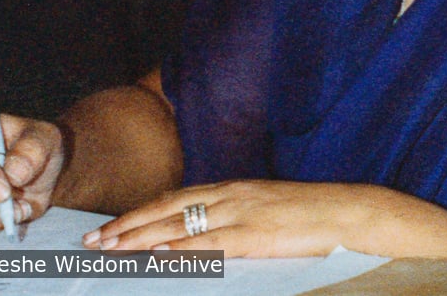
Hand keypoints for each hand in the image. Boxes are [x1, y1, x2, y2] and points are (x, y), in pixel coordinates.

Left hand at [83, 179, 446, 258]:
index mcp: (235, 188)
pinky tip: (157, 258)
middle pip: (169, 207)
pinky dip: (179, 249)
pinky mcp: (255, 234)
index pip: (177, 198)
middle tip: (94, 241)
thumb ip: (238, 219)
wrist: (352, 213)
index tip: (112, 227)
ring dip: (141, 237)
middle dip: (129, 224)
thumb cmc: (312, 216)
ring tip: (110, 250)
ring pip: (180, 223)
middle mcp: (232, 195)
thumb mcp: (269, 210)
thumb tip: (207, 238)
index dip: (142, 212)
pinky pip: (209, 242)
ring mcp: (242, 213)